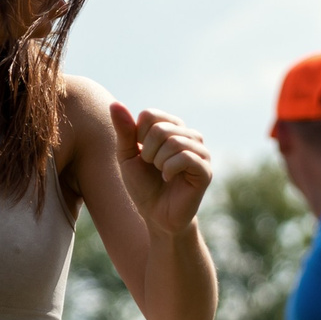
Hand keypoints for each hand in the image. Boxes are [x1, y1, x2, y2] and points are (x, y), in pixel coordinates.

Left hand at [112, 104, 212, 235]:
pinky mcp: (205, 169)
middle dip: (148, 152)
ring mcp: (200, 151)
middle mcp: (190, 135)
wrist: (156, 216)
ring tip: (161, 173)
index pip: (150, 115)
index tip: (142, 154)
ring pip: (174, 141)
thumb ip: (124, 130)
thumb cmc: (143, 185)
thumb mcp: (127, 156)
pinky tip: (169, 179)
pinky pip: (186, 157)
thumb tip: (115, 103)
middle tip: (152, 167)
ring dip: (158, 161)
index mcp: (173, 127)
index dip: (138, 136)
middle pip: (160, 128)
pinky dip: (169, 169)